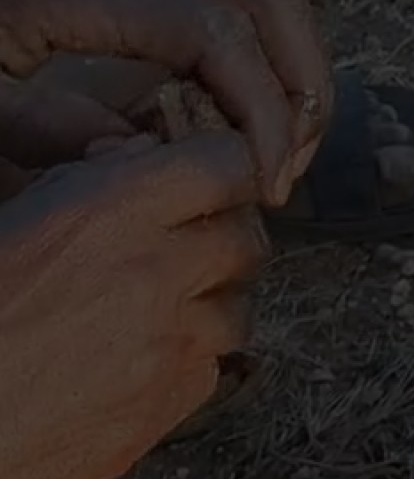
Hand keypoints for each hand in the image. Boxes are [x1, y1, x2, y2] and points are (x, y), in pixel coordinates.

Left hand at [0, 0, 331, 205]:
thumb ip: (50, 136)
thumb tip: (146, 159)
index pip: (215, 32)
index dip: (261, 109)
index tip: (265, 182)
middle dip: (302, 83)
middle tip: (288, 166)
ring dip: (289, 70)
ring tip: (277, 149)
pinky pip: (230, 5)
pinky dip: (256, 61)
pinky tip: (232, 121)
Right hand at [0, 132, 265, 478]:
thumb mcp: (14, 219)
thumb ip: (89, 180)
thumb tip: (144, 153)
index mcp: (109, 217)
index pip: (225, 164)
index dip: (225, 167)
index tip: (216, 177)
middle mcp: (152, 275)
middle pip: (247, 240)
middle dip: (226, 239)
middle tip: (191, 248)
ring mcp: (168, 345)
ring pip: (239, 309)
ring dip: (211, 304)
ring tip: (160, 310)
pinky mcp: (168, 403)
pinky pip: (209, 367)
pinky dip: (187, 359)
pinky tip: (142, 357)